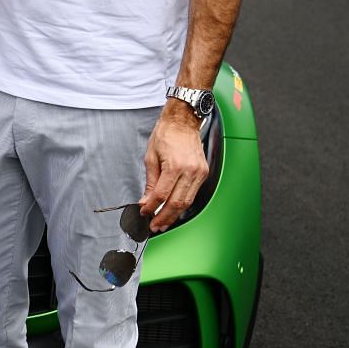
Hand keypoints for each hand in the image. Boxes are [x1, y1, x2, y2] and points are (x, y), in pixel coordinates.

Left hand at [139, 103, 209, 232]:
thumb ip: (150, 182)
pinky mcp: (204, 173)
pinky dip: (183, 203)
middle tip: (154, 226)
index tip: (144, 213)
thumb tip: (146, 201)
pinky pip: (193, 193)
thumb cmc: (166, 135)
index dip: (152, 207)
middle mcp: (190, 171)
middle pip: (177, 202)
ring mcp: (200, 172)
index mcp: (175, 166)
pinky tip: (174, 209)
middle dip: (164, 217)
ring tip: (163, 222)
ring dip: (174, 214)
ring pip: (188, 201)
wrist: (183, 122)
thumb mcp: (151, 158)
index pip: (161, 195)